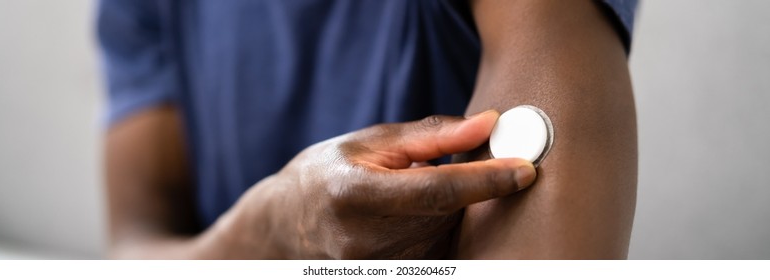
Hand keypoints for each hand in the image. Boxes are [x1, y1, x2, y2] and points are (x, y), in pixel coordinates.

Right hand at [222, 110, 536, 258]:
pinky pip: (435, 253)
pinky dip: (439, 231)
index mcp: (354, 195)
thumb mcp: (372, 141)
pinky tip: (417, 217)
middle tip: (467, 167)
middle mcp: (363, 240)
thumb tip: (488, 124)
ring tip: (417, 193)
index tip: (526, 168)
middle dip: (470, 189)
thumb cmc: (329, 172)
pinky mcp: (386, 277)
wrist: (287, 223)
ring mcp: (374, 267)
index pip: (437, 191)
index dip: (487, 179)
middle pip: (447, 214)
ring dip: (451, 212)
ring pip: (444, 236)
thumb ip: (433, 136)